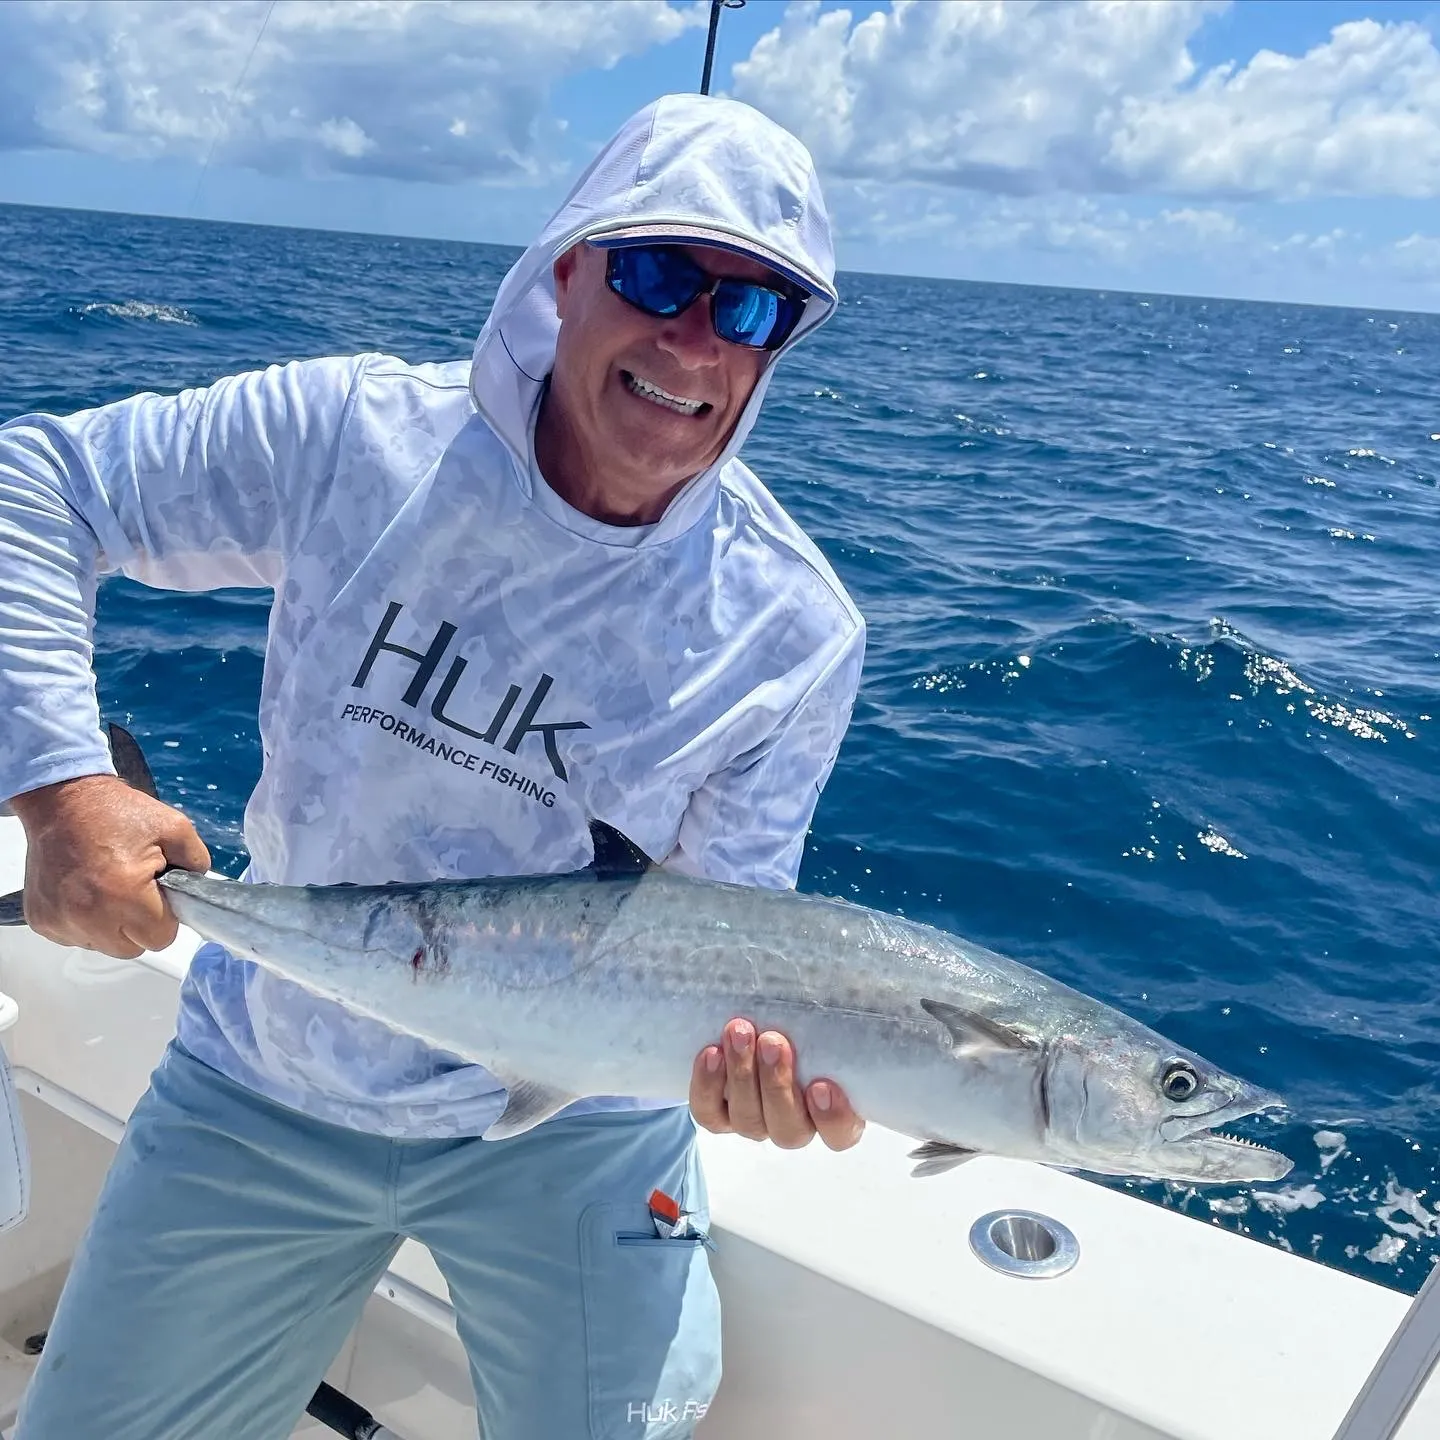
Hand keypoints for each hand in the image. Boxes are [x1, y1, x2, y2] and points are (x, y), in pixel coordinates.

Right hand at [11, 773, 209, 958]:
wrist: (63, 800)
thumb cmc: (118, 813)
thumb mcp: (175, 828)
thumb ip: (197, 864)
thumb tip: (197, 894)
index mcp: (124, 895)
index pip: (160, 938)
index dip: (165, 916)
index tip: (158, 893)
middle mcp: (89, 916)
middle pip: (131, 948)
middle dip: (139, 925)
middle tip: (136, 890)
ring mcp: (60, 921)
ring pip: (102, 945)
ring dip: (110, 926)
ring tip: (109, 887)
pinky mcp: (41, 921)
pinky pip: (75, 937)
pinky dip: (84, 921)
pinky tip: (86, 890)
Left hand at [689, 1018, 864, 1151]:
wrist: (754, 1016)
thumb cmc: (803, 1015)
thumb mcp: (828, 1013)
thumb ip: (841, 1011)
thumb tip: (857, 983)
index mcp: (835, 1109)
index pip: (842, 1133)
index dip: (834, 1118)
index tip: (823, 1085)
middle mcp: (795, 1122)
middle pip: (789, 1128)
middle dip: (778, 1085)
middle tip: (774, 1041)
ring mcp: (755, 1121)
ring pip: (749, 1120)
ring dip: (743, 1075)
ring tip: (739, 1032)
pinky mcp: (718, 1114)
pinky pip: (710, 1113)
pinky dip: (708, 1085)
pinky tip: (711, 1053)